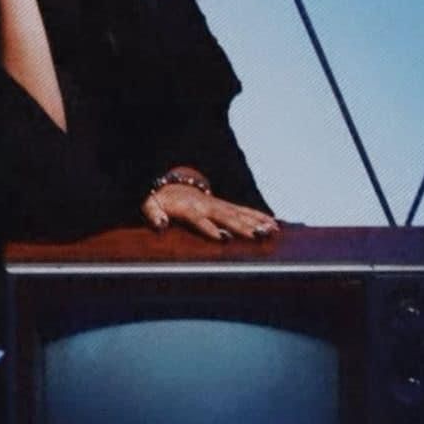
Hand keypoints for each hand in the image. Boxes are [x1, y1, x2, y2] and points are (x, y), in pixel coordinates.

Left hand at [141, 183, 279, 242]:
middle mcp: (207, 205)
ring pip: (240, 213)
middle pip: (226, 216)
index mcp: (188, 208)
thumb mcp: (149, 205)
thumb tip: (160, 224)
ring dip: (257, 221)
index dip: (209, 228)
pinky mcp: (225, 205)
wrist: (171, 186)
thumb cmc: (160, 200)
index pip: (199, 219)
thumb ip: (153, 214)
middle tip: (258, 235)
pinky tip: (274, 223)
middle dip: (243, 226)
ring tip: (272, 230)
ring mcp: (218, 204)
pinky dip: (259, 216)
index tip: (222, 237)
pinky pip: (244, 210)